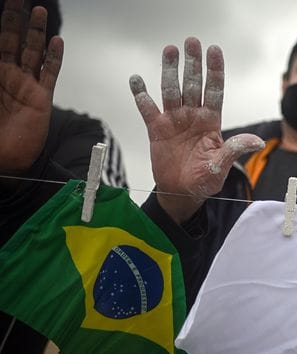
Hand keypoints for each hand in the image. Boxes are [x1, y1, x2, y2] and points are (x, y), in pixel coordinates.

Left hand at [0, 0, 62, 174]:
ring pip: (32, 52)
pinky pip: (50, 73)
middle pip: (12, 40)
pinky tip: (57, 42)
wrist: (6, 162)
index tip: (3, 5)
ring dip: (35, 31)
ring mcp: (26, 85)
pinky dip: (54, 57)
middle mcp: (7, 76)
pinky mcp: (42, 97)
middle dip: (14, 18)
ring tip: (38, 11)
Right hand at [129, 37, 263, 223]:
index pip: (214, 90)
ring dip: (170, 70)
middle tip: (191, 41)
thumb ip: (234, 149)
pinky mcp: (156, 129)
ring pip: (171, 89)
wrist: (182, 192)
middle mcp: (193, 116)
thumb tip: (257, 142)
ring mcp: (174, 120)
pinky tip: (136, 79)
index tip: (214, 50)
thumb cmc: (205, 180)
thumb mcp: (222, 165)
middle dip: (193, 63)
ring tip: (169, 50)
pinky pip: (147, 108)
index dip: (214, 70)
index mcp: (211, 121)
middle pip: (192, 83)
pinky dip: (141, 94)